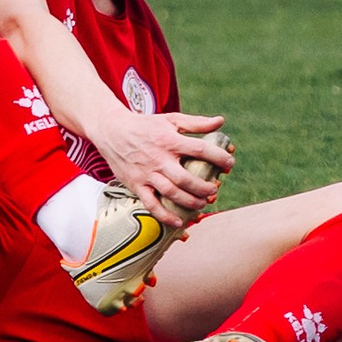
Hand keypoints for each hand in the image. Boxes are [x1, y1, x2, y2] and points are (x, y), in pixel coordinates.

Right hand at [90, 111, 232, 227]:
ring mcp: (147, 173)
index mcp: (170, 140)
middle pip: (186, 178)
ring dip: (189, 202)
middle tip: (214, 189)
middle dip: (204, 187)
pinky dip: (164, 215)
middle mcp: (159, 158)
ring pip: (171, 192)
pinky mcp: (136, 185)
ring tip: (202, 203)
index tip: (229, 164)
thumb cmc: (145, 125)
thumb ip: (196, 123)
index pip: (200, 150)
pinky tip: (178, 222)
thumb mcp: (171, 119)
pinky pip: (151, 204)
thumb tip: (221, 121)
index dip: (218, 158)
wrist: (112, 130)